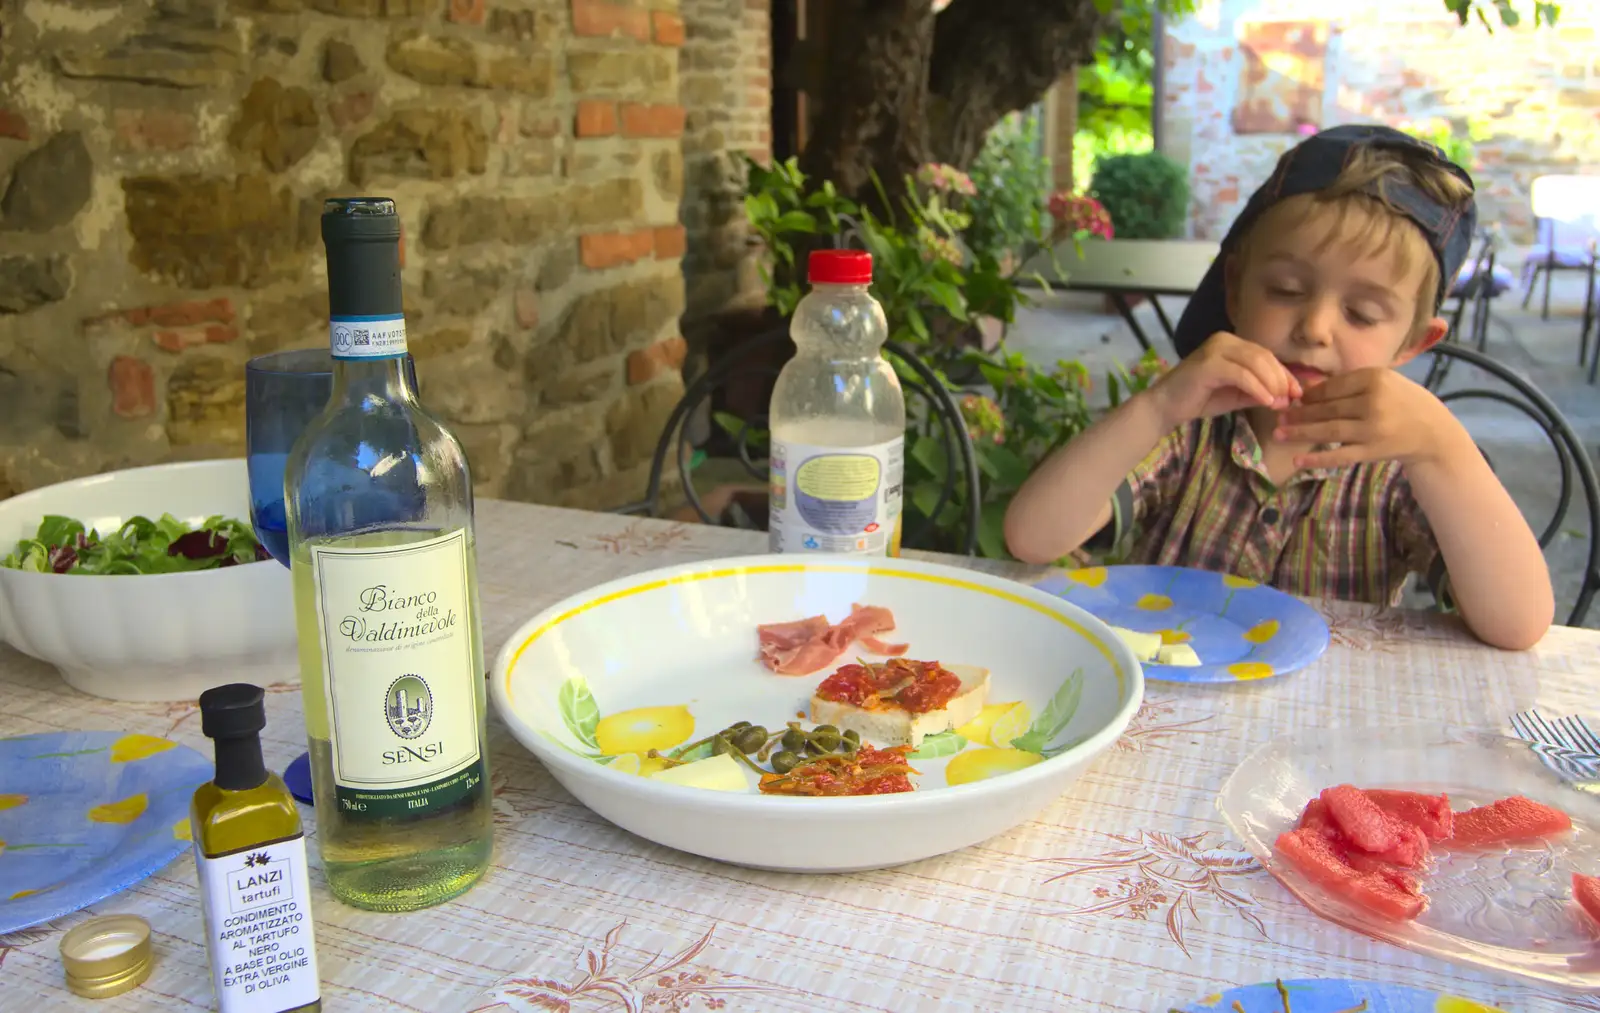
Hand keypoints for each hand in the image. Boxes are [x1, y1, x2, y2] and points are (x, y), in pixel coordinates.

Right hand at [1145, 331, 1301, 428]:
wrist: (1164, 407)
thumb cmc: (1198, 400)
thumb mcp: (1236, 394)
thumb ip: (1259, 391)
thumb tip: (1287, 397)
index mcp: (1230, 343)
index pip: (1265, 355)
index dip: (1284, 373)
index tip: (1297, 393)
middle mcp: (1223, 340)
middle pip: (1263, 356)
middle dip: (1281, 378)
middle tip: (1292, 399)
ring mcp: (1215, 349)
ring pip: (1255, 363)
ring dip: (1272, 384)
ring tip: (1280, 403)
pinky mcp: (1209, 363)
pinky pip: (1242, 374)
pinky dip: (1257, 388)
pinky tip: (1266, 402)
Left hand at [1274, 368, 1462, 468]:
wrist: (1433, 431)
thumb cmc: (1402, 402)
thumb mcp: (1383, 382)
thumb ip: (1350, 383)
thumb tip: (1308, 387)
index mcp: (1375, 379)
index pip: (1332, 387)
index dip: (1309, 394)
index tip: (1292, 398)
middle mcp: (1373, 402)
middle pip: (1327, 409)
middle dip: (1299, 414)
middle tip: (1278, 416)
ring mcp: (1373, 429)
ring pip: (1329, 431)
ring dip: (1301, 432)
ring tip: (1279, 433)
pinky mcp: (1373, 451)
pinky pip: (1340, 456)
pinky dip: (1317, 458)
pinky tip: (1298, 460)